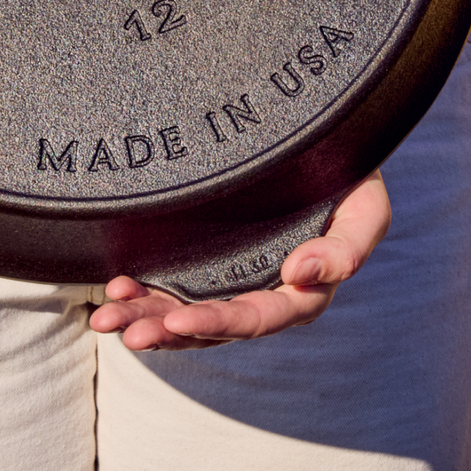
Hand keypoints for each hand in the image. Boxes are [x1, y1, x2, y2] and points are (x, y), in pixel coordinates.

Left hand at [88, 171, 391, 350]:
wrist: (325, 138)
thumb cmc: (350, 173)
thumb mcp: (366, 207)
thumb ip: (347, 248)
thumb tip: (301, 275)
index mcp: (301, 291)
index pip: (256, 317)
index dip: (217, 323)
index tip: (178, 320)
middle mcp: (261, 290)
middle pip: (211, 324)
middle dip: (167, 330)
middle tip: (128, 332)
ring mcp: (229, 276)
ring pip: (184, 311)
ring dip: (145, 318)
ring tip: (104, 319)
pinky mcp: (204, 255)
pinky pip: (170, 284)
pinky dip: (141, 292)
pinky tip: (113, 291)